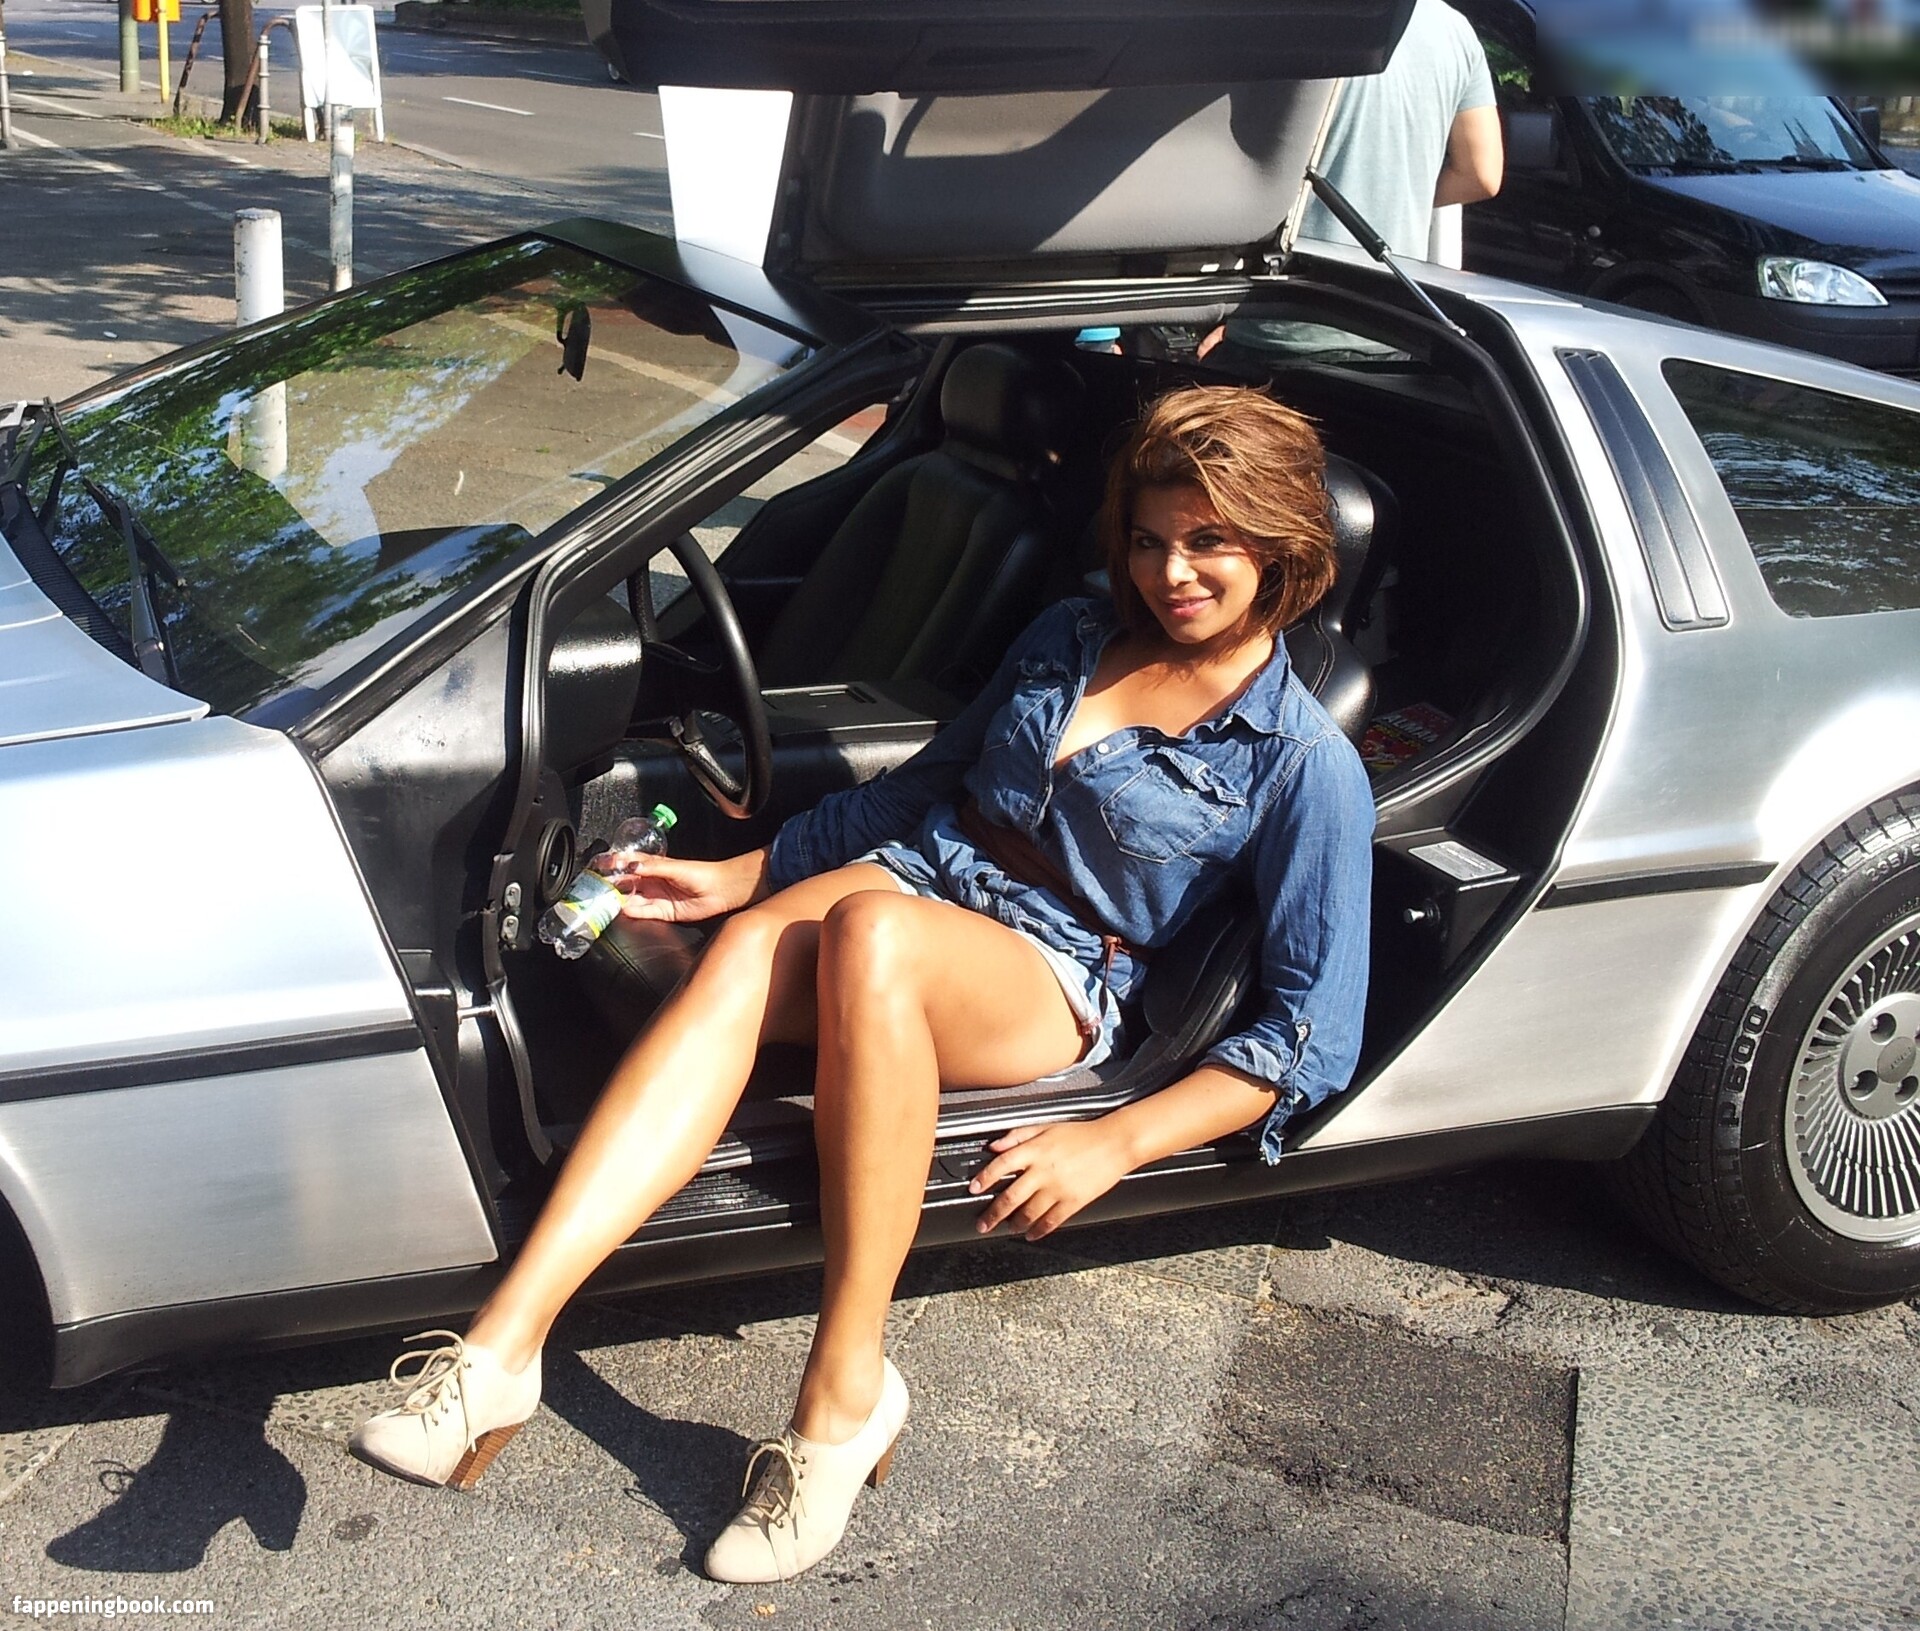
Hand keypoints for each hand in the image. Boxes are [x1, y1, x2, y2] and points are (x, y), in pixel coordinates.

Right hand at [609, 851, 765, 922]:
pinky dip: (634, 912)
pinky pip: (645, 913)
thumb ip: (651, 867)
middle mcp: (653, 882)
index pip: (629, 865)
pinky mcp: (664, 912)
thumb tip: (631, 865)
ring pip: (633, 899)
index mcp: (654, 867)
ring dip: (621, 900)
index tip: (599, 865)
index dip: (614, 865)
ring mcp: (658, 897)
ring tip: (607, 900)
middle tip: (598, 887)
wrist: (721, 890)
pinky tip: (625, 910)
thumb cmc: (701, 873)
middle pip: (628, 884)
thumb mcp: (673, 867)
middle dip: (613, 885)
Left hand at [969, 1119, 1132, 1240]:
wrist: (1114, 1143)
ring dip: (1014, 1224)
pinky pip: (1050, 1221)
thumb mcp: (1046, 1126)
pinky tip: (1031, 1234)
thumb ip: (1017, 1135)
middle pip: (1011, 1197)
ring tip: (1008, 1227)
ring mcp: (1058, 1189)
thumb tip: (993, 1146)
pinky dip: (1038, 1230)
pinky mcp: (1073, 1202)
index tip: (974, 1189)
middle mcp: (1043, 1171)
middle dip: (993, 1214)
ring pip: (1028, 1213)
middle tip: (983, 1224)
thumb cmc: (1081, 1134)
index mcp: (1035, 1150)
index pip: (1001, 1165)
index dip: (985, 1178)